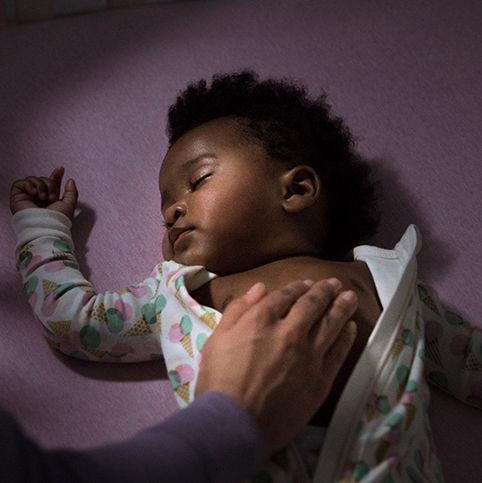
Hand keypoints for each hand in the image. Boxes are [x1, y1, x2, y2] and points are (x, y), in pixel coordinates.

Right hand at [9, 166, 77, 220]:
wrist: (46, 226)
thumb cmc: (58, 219)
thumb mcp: (69, 204)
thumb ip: (72, 192)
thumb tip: (70, 180)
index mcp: (49, 200)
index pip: (51, 184)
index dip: (55, 175)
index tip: (61, 168)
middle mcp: (38, 198)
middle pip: (44, 180)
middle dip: (51, 184)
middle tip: (52, 197)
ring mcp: (27, 197)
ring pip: (33, 179)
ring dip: (42, 186)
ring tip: (44, 198)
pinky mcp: (17, 197)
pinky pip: (20, 182)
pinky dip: (29, 185)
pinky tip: (34, 193)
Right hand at [195, 278, 357, 456]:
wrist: (234, 423)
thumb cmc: (218, 380)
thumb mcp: (216, 338)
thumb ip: (237, 310)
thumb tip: (260, 288)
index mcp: (262, 319)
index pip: (285, 296)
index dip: (297, 287)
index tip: (306, 283)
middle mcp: (289, 332)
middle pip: (312, 305)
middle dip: (324, 291)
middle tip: (334, 283)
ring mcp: (308, 356)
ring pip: (331, 324)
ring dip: (342, 308)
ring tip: (350, 296)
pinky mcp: (320, 379)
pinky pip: (338, 353)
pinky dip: (346, 338)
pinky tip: (351, 328)